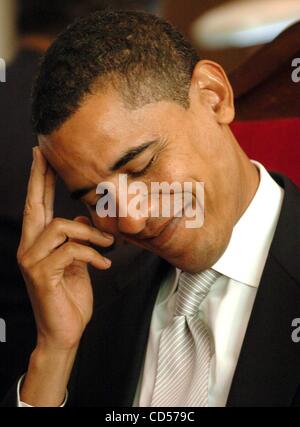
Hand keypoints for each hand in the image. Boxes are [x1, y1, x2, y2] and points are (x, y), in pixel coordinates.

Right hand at [17, 147, 113, 351]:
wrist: (65, 330)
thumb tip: (81, 216)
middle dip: (41, 178)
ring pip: (61, 227)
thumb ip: (75, 239)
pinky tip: (104, 265)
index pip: (36, 205)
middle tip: (45, 155)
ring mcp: (32, 261)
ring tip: (108, 244)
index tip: (41, 156)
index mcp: (38, 243)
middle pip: (34, 205)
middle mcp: (29, 248)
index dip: (38, 180)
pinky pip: (72, 250)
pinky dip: (93, 255)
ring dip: (90, 233)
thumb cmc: (71, 296)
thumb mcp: (77, 262)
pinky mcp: (42, 274)